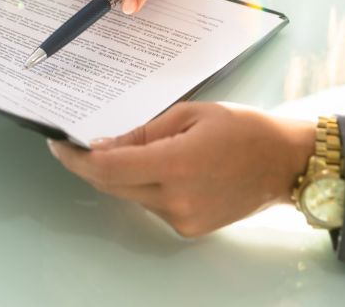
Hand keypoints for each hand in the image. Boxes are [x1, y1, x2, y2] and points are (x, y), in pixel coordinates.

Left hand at [49, 102, 313, 236]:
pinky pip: (151, 205)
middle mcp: (175, 199)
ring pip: (131, 196)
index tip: (58, 145)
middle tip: (79, 144)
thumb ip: (143, 133)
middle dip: (92, 165)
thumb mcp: (189, 115)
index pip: (108, 168)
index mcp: (175, 165)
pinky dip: (145, 186)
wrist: (286, 163)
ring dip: (122, 174)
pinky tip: (163, 167)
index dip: (76, 159)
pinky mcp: (190, 229)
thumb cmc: (242, 129)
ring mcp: (183, 218)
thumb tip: (104, 145)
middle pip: (113, 185)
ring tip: (135, 149)